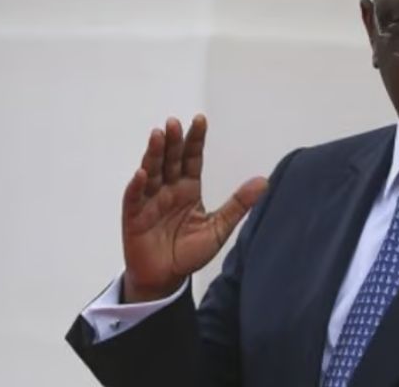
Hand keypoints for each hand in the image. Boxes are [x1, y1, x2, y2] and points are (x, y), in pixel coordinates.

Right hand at [121, 115, 267, 302]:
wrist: (167, 278)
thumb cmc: (190, 252)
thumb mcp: (219, 227)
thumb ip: (239, 204)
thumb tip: (264, 181)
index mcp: (188, 188)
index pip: (192, 158)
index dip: (195, 140)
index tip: (200, 120)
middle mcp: (168, 189)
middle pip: (171, 160)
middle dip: (173, 141)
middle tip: (175, 123)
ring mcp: (149, 201)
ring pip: (152, 171)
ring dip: (154, 154)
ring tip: (158, 135)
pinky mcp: (134, 216)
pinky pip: (134, 197)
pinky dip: (137, 185)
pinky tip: (142, 173)